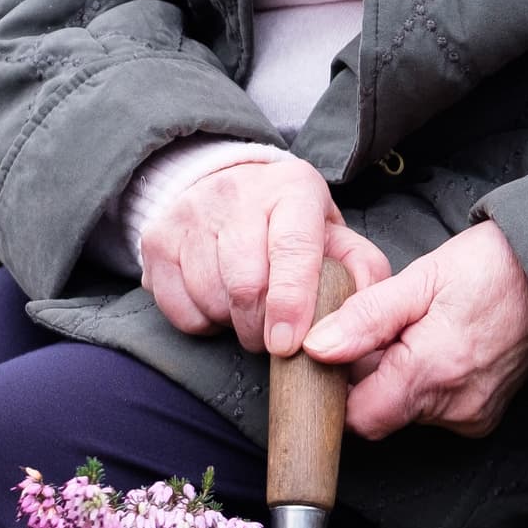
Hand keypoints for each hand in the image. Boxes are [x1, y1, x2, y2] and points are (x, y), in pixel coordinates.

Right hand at [140, 155, 391, 355]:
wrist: (222, 182)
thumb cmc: (289, 223)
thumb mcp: (332, 233)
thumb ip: (360, 270)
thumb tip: (370, 316)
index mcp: (291, 189)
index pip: (292, 249)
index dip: (292, 303)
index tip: (290, 345)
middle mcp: (236, 194)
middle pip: (246, 283)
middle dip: (262, 328)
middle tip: (275, 338)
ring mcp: (190, 214)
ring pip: (210, 298)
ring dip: (233, 325)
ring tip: (249, 315)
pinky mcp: (157, 239)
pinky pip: (179, 308)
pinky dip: (203, 323)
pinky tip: (219, 306)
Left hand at [303, 220, 527, 438]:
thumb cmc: (490, 267)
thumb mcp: (421, 278)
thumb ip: (366, 318)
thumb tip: (316, 347)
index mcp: (430, 373)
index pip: (357, 418)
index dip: (339, 390)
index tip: (340, 356)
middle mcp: (452, 407)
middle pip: (381, 414)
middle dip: (370, 378)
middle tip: (386, 330)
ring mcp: (473, 415)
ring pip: (408, 411)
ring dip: (400, 379)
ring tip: (418, 331)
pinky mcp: (485, 415)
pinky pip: (437, 409)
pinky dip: (429, 383)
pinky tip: (442, 346)